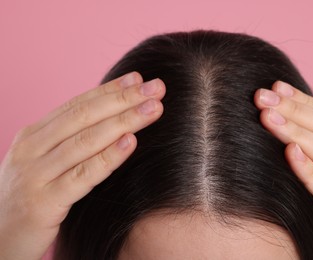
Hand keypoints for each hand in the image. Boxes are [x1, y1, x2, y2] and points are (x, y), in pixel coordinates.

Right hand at [0, 72, 165, 259]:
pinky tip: (131, 142)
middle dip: (123, 100)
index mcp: (34, 135)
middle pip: (85, 116)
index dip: (110, 90)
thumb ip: (70, 141)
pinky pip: (83, 176)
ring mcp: (35, 175)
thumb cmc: (32, 196)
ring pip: (86, 141)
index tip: (139, 78)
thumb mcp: (44, 161)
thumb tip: (112, 119)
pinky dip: (109, 157)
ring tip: (153, 108)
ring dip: (124, 122)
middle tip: (156, 88)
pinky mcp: (44, 202)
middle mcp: (32, 149)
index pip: (78, 104)